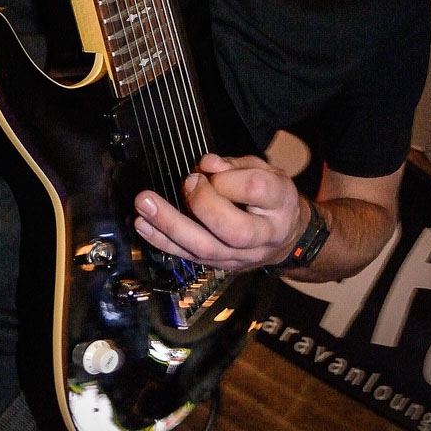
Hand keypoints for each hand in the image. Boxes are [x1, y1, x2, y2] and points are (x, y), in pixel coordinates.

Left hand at [134, 153, 306, 272]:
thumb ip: (236, 164)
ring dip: (170, 226)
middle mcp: (264, 235)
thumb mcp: (265, 170)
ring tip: (145, 205)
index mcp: (280, 203)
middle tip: (187, 183)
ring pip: (205, 249)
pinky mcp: (221, 265)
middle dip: (202, 204)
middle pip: (233, 229)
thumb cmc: (271, 197)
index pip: (256, 189)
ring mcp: (242, 256)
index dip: (228, 176)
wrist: (286, 236)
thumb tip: (207, 165)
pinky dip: (162, 241)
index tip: (209, 168)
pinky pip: (188, 257)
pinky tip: (144, 225)